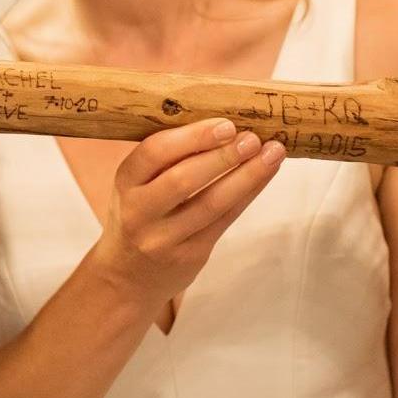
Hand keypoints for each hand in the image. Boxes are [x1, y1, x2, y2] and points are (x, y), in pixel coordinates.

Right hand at [87, 118, 285, 316]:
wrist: (127, 274)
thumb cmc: (139, 213)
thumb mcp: (136, 184)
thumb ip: (166, 158)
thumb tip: (220, 122)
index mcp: (125, 182)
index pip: (153, 153)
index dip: (192, 137)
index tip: (225, 124)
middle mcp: (139, 212)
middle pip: (183, 180)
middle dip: (223, 156)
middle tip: (252, 137)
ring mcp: (164, 238)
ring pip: (211, 204)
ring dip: (246, 176)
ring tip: (272, 153)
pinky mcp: (190, 255)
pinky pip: (225, 221)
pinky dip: (248, 194)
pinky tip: (265, 175)